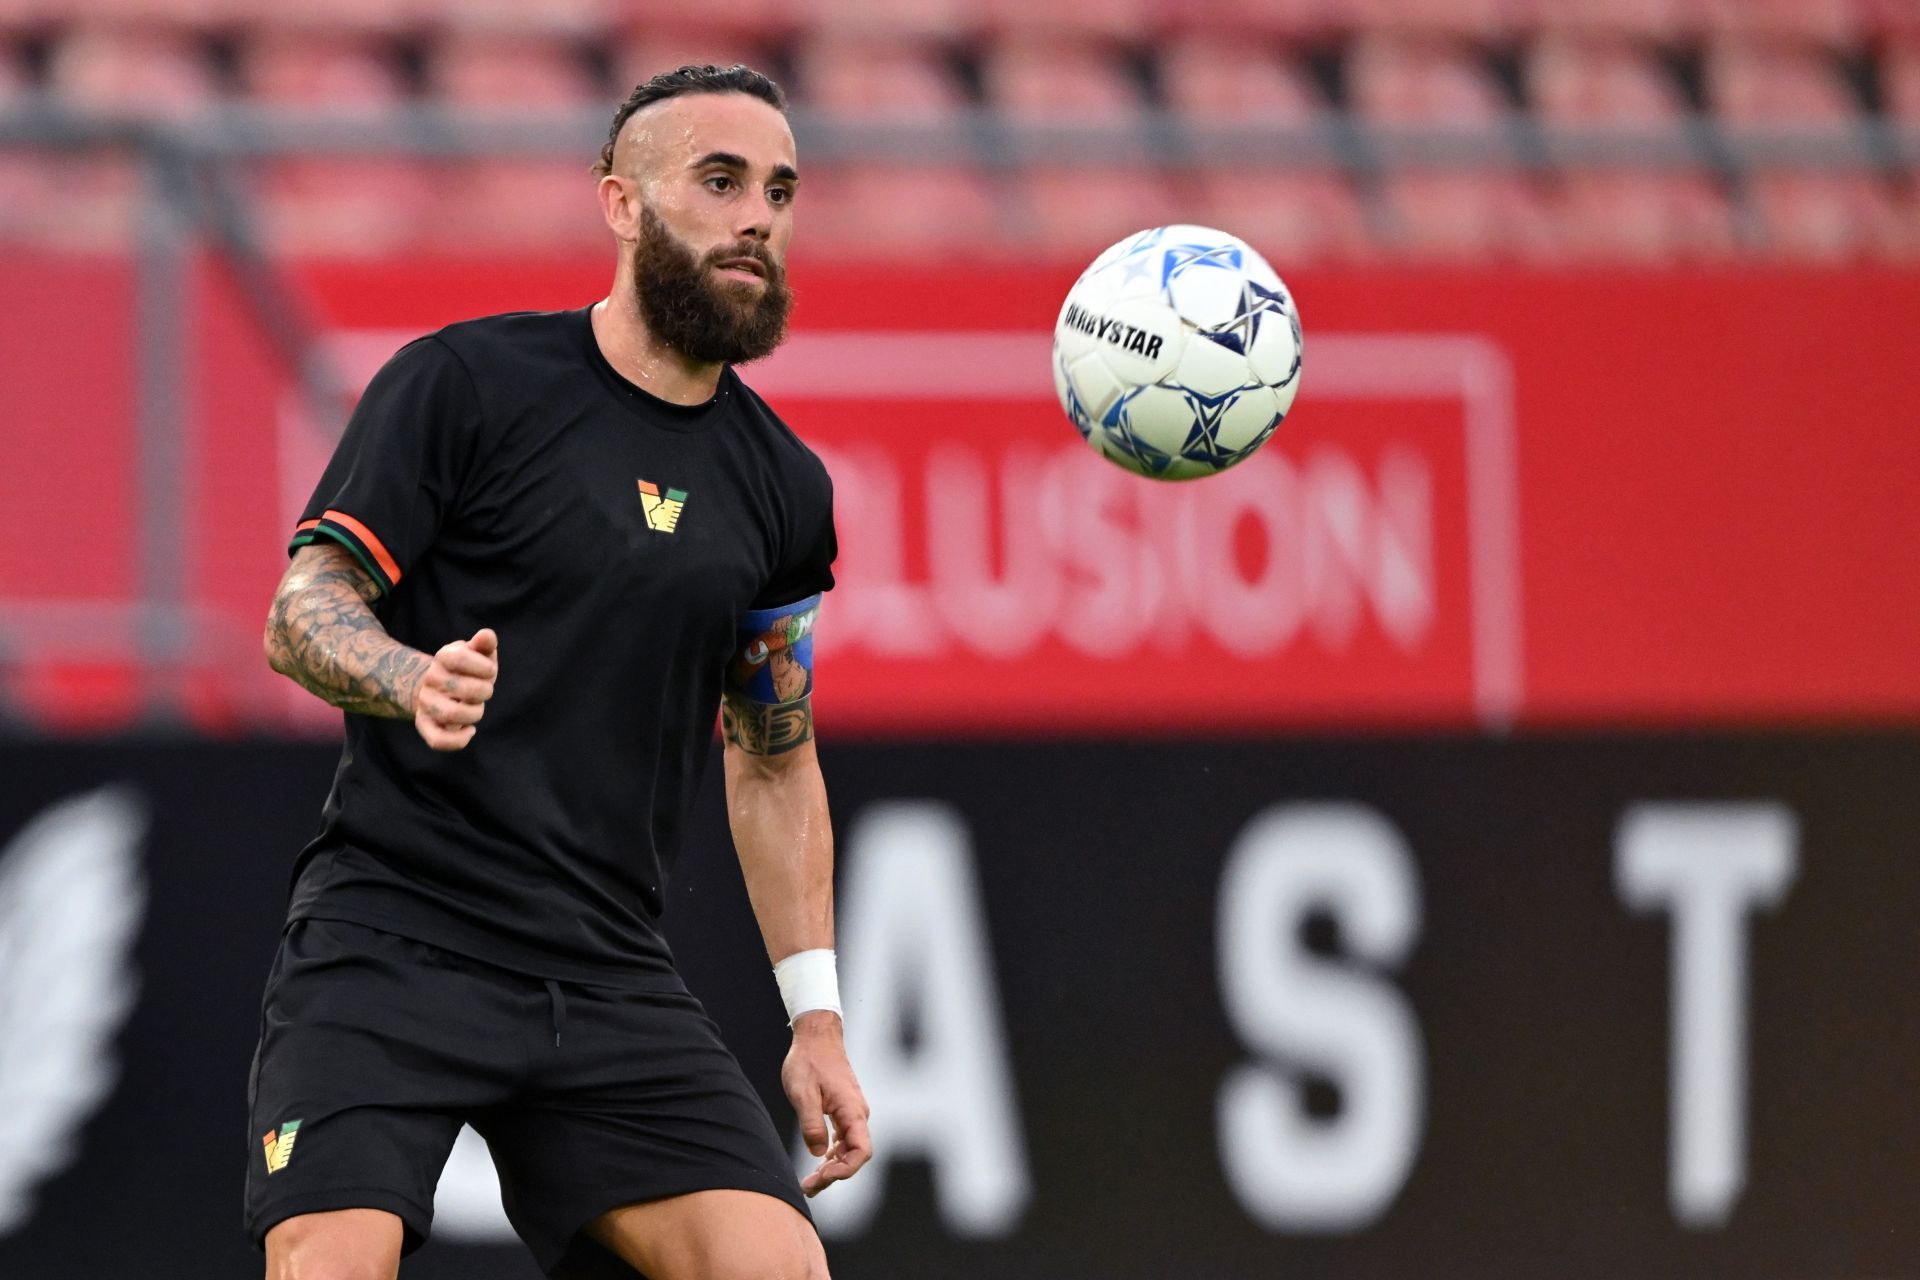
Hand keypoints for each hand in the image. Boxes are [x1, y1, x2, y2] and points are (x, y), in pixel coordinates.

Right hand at [412, 628, 497, 750]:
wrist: (440, 687)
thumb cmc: (468, 670)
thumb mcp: (477, 653)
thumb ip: (484, 644)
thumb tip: (487, 635)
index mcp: (443, 657)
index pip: (460, 659)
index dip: (483, 667)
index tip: (490, 671)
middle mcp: (430, 679)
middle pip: (463, 689)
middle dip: (484, 691)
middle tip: (485, 690)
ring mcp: (426, 702)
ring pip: (451, 714)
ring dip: (474, 713)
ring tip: (477, 708)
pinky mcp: (424, 724)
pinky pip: (438, 740)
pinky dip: (459, 739)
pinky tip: (470, 730)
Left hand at [782, 1013, 871, 1196]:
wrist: (816, 1036)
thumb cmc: (809, 1061)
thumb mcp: (803, 1093)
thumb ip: (812, 1124)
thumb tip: (819, 1153)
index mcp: (851, 1110)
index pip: (861, 1151)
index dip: (845, 1170)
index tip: (822, 1177)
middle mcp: (857, 1114)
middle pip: (855, 1155)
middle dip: (834, 1175)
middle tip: (807, 1186)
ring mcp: (852, 1112)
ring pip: (849, 1149)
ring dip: (832, 1168)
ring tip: (810, 1182)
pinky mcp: (844, 1111)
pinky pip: (844, 1139)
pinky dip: (833, 1155)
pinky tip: (819, 1163)